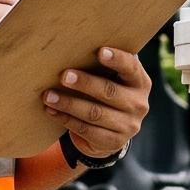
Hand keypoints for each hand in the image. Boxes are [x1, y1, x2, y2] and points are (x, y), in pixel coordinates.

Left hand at [43, 46, 150, 163]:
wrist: (112, 132)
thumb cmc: (107, 94)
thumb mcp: (112, 80)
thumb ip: (102, 67)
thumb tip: (72, 48)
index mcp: (140, 83)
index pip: (131, 68)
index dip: (117, 59)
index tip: (100, 51)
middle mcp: (139, 104)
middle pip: (109, 92)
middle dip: (85, 83)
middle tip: (63, 76)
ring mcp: (128, 126)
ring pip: (94, 113)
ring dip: (68, 103)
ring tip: (48, 95)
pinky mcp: (113, 142)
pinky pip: (86, 130)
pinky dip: (66, 119)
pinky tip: (51, 111)